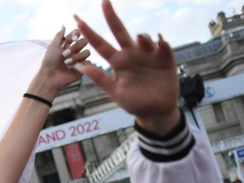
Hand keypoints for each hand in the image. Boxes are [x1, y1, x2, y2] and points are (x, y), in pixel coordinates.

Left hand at [28, 27, 90, 100]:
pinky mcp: (82, 69)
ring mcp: (79, 59)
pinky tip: (73, 67)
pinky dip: (81, 64)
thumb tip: (63, 25)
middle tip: (64, 54)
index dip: (77, 34)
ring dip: (77, 57)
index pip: (77, 33)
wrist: (49, 77)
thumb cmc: (49, 62)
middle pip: (84, 41)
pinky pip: (89, 63)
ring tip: (66, 63)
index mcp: (67, 44)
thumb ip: (59, 35)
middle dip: (75, 47)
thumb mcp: (52, 46)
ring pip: (87, 52)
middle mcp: (74, 50)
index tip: (73, 39)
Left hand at [74, 1, 179, 133]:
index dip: (90, 34)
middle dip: (111, 17)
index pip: (101, 45)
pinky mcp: (164, 58)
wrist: (156, 111)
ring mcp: (148, 55)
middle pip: (120, 32)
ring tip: (139, 39)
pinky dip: (161, 43)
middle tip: (104, 2)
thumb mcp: (115, 93)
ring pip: (142, 39)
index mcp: (117, 62)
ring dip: (141, 37)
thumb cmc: (134, 102)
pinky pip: (163, 47)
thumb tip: (81, 67)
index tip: (78, 22)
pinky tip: (158, 42)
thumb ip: (100, 80)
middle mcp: (131, 55)